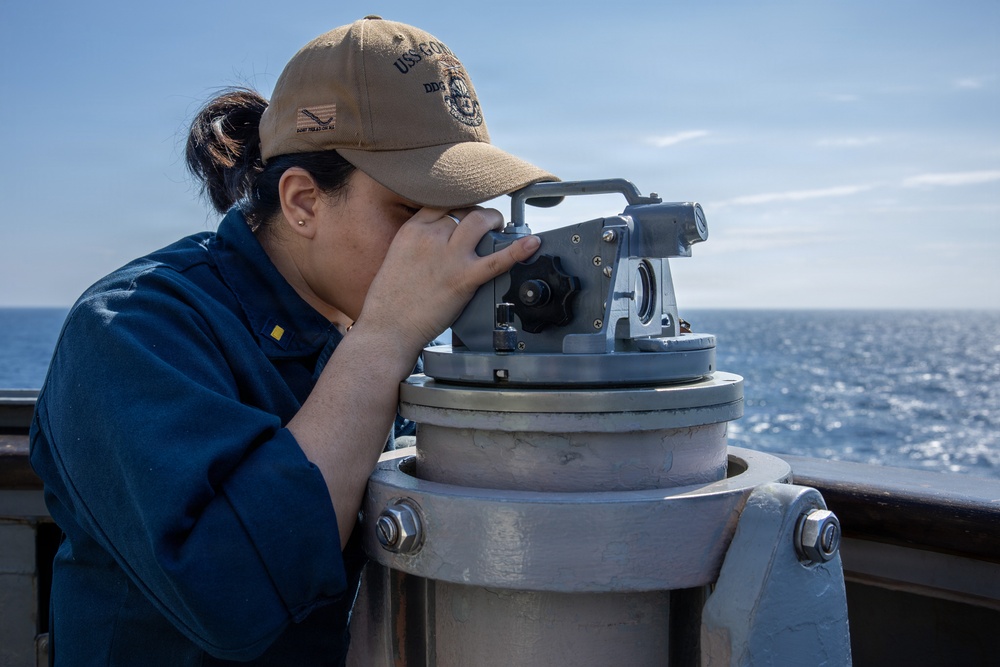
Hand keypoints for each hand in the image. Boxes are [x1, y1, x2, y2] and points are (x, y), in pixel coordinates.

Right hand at [357, 207, 539, 358]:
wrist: (387, 328)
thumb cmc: (389, 303)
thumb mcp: (396, 258)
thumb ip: (417, 245)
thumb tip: (438, 244)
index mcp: (412, 231)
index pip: (443, 204)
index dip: (459, 208)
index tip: (465, 215)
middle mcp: (431, 237)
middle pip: (465, 211)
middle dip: (480, 215)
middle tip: (486, 226)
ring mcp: (448, 257)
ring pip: (480, 222)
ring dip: (494, 222)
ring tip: (501, 230)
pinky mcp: (463, 279)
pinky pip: (496, 260)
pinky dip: (518, 251)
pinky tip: (533, 243)